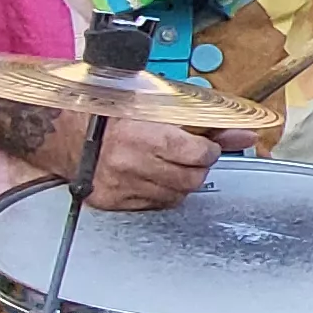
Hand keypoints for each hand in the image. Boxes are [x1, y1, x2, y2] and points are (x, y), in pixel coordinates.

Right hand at [57, 114, 245, 210]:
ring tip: (166, 164)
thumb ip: (206, 124)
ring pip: (176, 196)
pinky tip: (150, 176)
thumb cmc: (113, 112)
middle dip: (197, 167)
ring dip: (180, 182)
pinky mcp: (113, 201)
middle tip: (187, 155)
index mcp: (146, 133)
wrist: (66, 132)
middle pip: (192, 179)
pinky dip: (159, 193)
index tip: (205, 144)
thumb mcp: (160, 106)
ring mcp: (122, 186)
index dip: (209, 149)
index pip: (200, 154)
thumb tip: (246, 136)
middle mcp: (133, 163)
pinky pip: (153, 206)